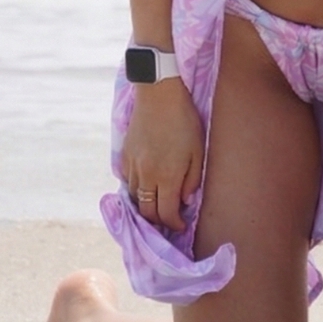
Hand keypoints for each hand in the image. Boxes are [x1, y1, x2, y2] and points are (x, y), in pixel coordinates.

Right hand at [120, 77, 204, 231]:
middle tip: (168, 221)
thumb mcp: (198, 150)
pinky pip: (127, 181)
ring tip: (157, 206)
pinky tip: (145, 186)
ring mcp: (132, 166)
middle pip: (147, 211)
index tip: (181, 226)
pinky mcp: (124, 156)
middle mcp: (146, 177)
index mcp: (166, 177)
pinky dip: (135, 189)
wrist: (159, 95)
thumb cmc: (185, 121)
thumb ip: (192, 180)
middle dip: (158, 221)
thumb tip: (185, 201)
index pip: (166, 214)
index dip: (174, 224)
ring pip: (134, 198)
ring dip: (145, 206)